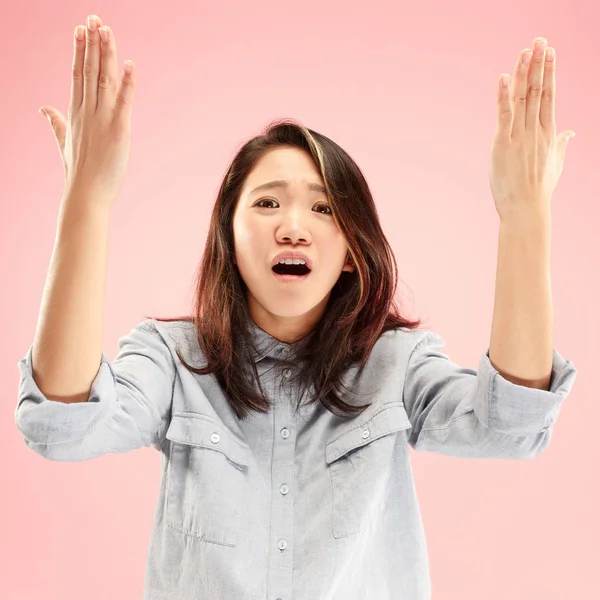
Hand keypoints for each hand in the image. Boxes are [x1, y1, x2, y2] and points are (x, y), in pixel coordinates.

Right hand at [39, 15, 135, 207]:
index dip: (79, 51)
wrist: (85, 195)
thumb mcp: (63, 143)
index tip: (79, 29)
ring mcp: (101, 120)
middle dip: (91, 43)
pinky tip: (130, 64)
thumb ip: (56, 123)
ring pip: (103, 79)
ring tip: (106, 29)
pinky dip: (128, 83)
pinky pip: (124, 102)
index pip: (76, 74)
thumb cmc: (77, 173)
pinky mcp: (118, 131)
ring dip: (106, 54)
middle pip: (88, 70)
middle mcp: (86, 112)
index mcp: (75, 113)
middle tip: (93, 17)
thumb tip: (43, 109)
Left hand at [489, 37, 574, 221]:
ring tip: (526, 50)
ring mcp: (519, 137)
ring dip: (523, 72)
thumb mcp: (556, 163)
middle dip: (539, 63)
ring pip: (522, 98)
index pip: (549, 95)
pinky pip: (503, 116)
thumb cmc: (540, 189)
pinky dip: (503, 96)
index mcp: (547, 133)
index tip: (550, 52)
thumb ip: (562, 144)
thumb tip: (571, 132)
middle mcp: (535, 131)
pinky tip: (503, 78)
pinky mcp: (502, 145)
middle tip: (539, 39)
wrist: (527, 210)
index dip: (549, 72)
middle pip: (537, 90)